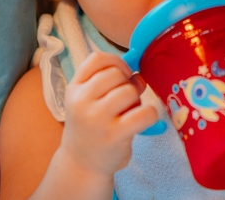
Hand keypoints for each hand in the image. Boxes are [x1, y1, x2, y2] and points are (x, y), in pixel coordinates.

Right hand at [59, 52, 157, 176]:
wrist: (81, 164)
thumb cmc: (89, 127)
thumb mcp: (88, 101)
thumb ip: (109, 83)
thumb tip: (139, 76)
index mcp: (74, 88)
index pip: (97, 59)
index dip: (116, 62)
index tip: (122, 74)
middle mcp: (82, 101)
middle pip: (116, 74)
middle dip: (127, 83)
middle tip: (125, 100)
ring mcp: (97, 118)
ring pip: (130, 91)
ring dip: (136, 100)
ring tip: (129, 113)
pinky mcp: (115, 135)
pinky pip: (145, 113)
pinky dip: (150, 115)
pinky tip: (141, 121)